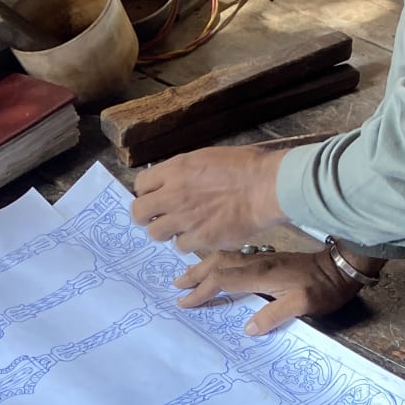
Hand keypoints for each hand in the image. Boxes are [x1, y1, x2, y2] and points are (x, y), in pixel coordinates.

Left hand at [131, 145, 286, 253]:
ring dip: (166, 232)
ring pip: (156, 233)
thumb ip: (183, 172)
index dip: (145, 192)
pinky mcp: (199, 238)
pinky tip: (200, 234)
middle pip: (139, 213)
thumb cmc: (244, 167)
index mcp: (175, 170)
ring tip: (181, 227)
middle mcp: (174, 195)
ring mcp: (185, 219)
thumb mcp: (206, 157)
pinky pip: (181, 246)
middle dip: (145, 217)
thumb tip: (171, 182)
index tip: (153, 197)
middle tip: (157, 218)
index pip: (140, 184)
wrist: (265, 186)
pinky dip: (189, 242)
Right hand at [174, 248, 366, 334]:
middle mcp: (257, 262)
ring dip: (203, 266)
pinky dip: (217, 262)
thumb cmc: (324, 289)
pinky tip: (214, 267)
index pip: (223, 281)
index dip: (202, 291)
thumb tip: (248, 329)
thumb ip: (275, 315)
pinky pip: (233, 257)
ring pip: (224, 258)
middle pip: (218, 264)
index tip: (185, 302)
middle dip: (195, 275)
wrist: (343, 266)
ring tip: (186, 276)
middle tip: (176, 286)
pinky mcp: (267, 258)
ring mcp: (262, 258)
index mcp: (262, 274)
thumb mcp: (303, 305)